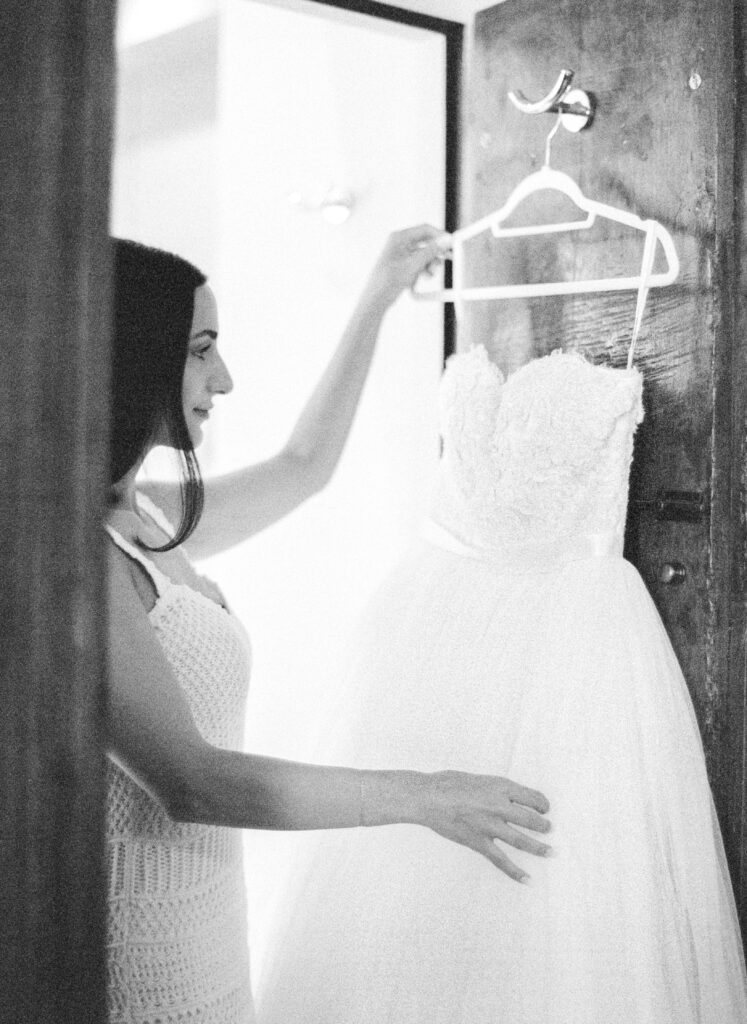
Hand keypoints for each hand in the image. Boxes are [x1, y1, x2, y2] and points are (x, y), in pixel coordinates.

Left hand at [362, 224, 451, 307]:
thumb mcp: (413, 264)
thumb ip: (431, 251)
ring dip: (430, 263)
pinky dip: (423, 270)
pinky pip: (418, 264)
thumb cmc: (387, 281)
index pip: (425, 229)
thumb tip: (445, 241)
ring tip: (431, 273)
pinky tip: (423, 277)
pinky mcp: (402, 266)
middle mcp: (399, 244)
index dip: (439, 236)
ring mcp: (400, 255)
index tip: (450, 243)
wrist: (376, 299)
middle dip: (436, 252)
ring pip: (423, 254)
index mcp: (399, 237)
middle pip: (425, 242)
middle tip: (448, 257)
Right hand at [419, 771, 552, 882]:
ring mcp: (489, 825)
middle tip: (548, 828)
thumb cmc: (448, 783)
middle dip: (543, 825)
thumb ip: (495, 790)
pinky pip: (500, 859)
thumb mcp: (478, 779)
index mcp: (499, 786)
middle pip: (530, 819)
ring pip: (521, 840)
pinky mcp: (478, 842)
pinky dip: (514, 871)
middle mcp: (498, 805)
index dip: (542, 803)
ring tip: (550, 851)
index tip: (544, 807)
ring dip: (538, 847)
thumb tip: (509, 798)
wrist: (427, 797)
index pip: (531, 796)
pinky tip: (527, 880)